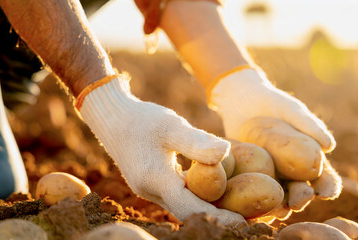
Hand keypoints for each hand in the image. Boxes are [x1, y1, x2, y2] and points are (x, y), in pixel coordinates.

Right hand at [79, 77, 244, 225]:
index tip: (242, 222)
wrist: (112, 117)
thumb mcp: (171, 125)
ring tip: (234, 206)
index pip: (191, 207)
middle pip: (188, 211)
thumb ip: (197, 142)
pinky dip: (196, 196)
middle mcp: (150, 191)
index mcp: (155, 179)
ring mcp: (148, 189)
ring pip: (182, 205)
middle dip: (216, 216)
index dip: (218, 217)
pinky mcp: (150, 183)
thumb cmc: (142, 118)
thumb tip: (226, 152)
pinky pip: (176, 195)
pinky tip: (213, 190)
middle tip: (245, 218)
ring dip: (207, 207)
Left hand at [210, 67, 341, 215]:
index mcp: (308, 158)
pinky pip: (254, 189)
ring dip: (280, 205)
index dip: (328, 187)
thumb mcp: (291, 111)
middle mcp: (291, 171)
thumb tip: (329, 147)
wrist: (241, 99)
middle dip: (302, 198)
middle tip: (299, 201)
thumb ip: (309, 125)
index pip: (324, 177)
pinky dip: (256, 199)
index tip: (326, 192)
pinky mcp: (249, 174)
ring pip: (279, 195)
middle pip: (301, 190)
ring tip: (280, 209)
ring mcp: (270, 174)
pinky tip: (256, 206)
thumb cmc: (273, 103)